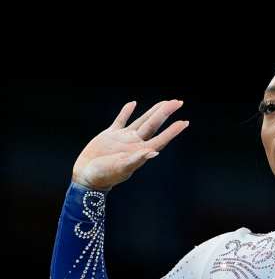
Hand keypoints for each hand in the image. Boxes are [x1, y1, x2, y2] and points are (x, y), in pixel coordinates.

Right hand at [72, 99, 189, 190]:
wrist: (86, 176)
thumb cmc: (104, 176)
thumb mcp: (121, 167)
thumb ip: (137, 159)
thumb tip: (154, 152)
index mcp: (139, 151)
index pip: (160, 138)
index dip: (173, 131)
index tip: (184, 122)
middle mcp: (134, 143)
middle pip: (154, 125)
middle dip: (166, 113)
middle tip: (178, 102)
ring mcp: (123, 138)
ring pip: (142, 120)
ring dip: (153, 111)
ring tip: (165, 102)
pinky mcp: (110, 135)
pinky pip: (121, 120)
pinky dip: (126, 111)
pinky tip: (133, 103)